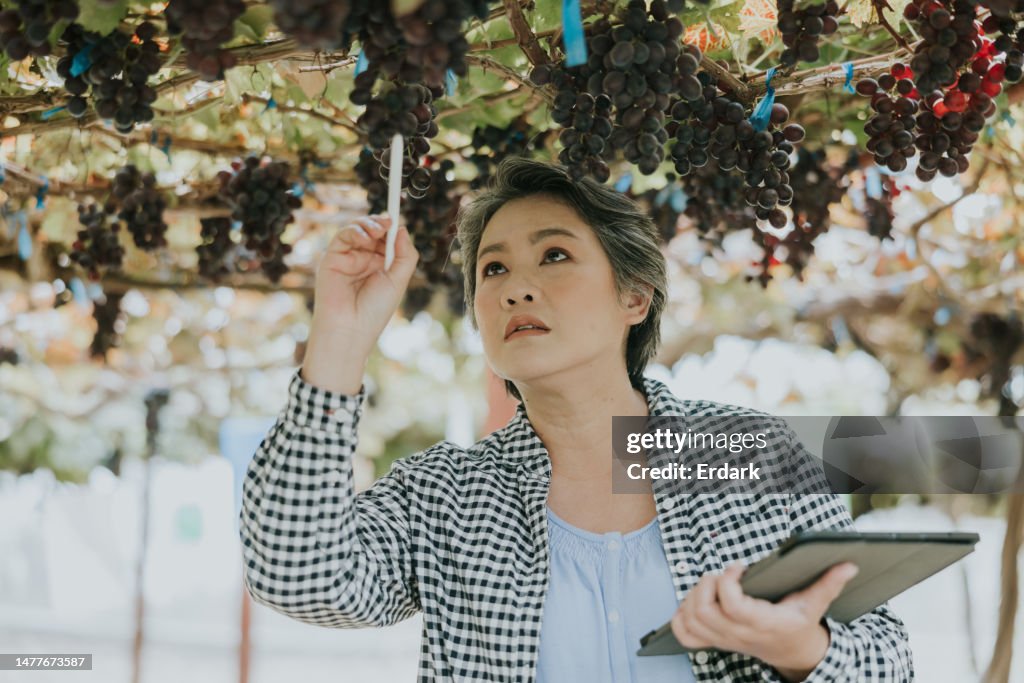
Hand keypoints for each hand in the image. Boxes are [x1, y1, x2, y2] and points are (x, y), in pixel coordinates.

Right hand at [302, 214, 418, 392]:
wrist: (350, 328)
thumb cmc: (375, 310)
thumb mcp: (398, 281)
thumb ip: (405, 254)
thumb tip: (402, 228)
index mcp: (381, 266)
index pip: (387, 239)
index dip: (392, 229)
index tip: (398, 221)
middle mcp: (364, 260)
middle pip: (372, 231)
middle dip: (381, 223)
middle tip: (388, 222)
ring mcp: (348, 258)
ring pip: (357, 230)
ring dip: (368, 224)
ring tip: (378, 230)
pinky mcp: (332, 258)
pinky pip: (342, 236)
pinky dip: (354, 231)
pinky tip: (364, 238)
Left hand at [671, 561, 858, 679]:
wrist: (794, 654)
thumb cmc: (800, 624)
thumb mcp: (816, 603)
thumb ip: (830, 583)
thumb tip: (848, 565)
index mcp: (763, 623)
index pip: (732, 605)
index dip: (727, 581)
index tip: (737, 567)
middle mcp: (739, 634)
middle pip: (704, 611)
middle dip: (705, 585)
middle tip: (720, 575)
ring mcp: (724, 639)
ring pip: (692, 620)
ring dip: (692, 596)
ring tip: (709, 584)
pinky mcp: (715, 640)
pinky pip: (685, 634)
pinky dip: (681, 616)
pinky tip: (693, 601)